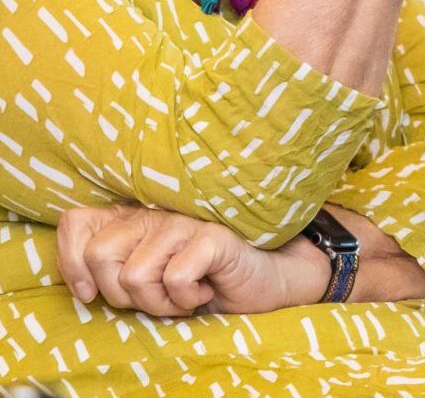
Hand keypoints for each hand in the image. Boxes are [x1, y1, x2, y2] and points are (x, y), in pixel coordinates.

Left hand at [54, 204, 324, 317]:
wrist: (262, 282)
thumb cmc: (198, 282)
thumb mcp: (146, 277)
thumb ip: (114, 267)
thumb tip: (82, 288)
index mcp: (133, 218)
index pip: (76, 222)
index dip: (71, 263)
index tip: (91, 293)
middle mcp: (155, 213)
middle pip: (99, 255)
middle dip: (120, 294)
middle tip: (154, 296)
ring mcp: (184, 221)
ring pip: (134, 275)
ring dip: (158, 303)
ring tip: (183, 295)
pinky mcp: (212, 236)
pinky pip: (174, 279)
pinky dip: (185, 301)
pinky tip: (204, 292)